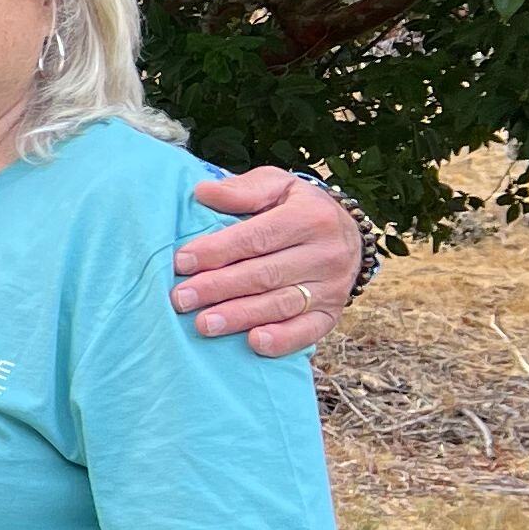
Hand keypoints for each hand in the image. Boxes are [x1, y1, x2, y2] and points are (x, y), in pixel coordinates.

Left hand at [171, 168, 356, 355]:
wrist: (348, 235)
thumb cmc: (296, 208)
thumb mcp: (276, 186)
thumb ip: (243, 191)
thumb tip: (203, 193)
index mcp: (310, 217)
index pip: (258, 237)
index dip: (218, 251)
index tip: (181, 262)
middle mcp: (326, 253)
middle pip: (265, 274)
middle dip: (219, 287)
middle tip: (181, 299)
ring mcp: (332, 287)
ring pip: (282, 304)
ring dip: (240, 316)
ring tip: (203, 324)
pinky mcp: (332, 313)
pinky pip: (309, 330)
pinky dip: (283, 340)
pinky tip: (254, 343)